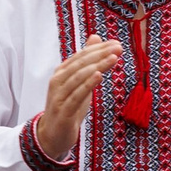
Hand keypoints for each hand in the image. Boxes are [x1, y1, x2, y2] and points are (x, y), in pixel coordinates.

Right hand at [34, 36, 123, 161]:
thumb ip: (87, 61)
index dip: (98, 49)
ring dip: (96, 66)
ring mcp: (59, 96)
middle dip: (100, 55)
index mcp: (62, 73)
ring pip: (78, 77)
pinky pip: (76, 95)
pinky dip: (87, 84)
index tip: (117, 43)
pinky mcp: (64, 110)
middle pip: (80, 64)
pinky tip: (99, 76)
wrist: (52, 134)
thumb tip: (96, 37)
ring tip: (113, 58)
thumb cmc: (68, 105)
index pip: (81, 56)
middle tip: (118, 47)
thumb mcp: (80, 81)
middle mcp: (58, 81)